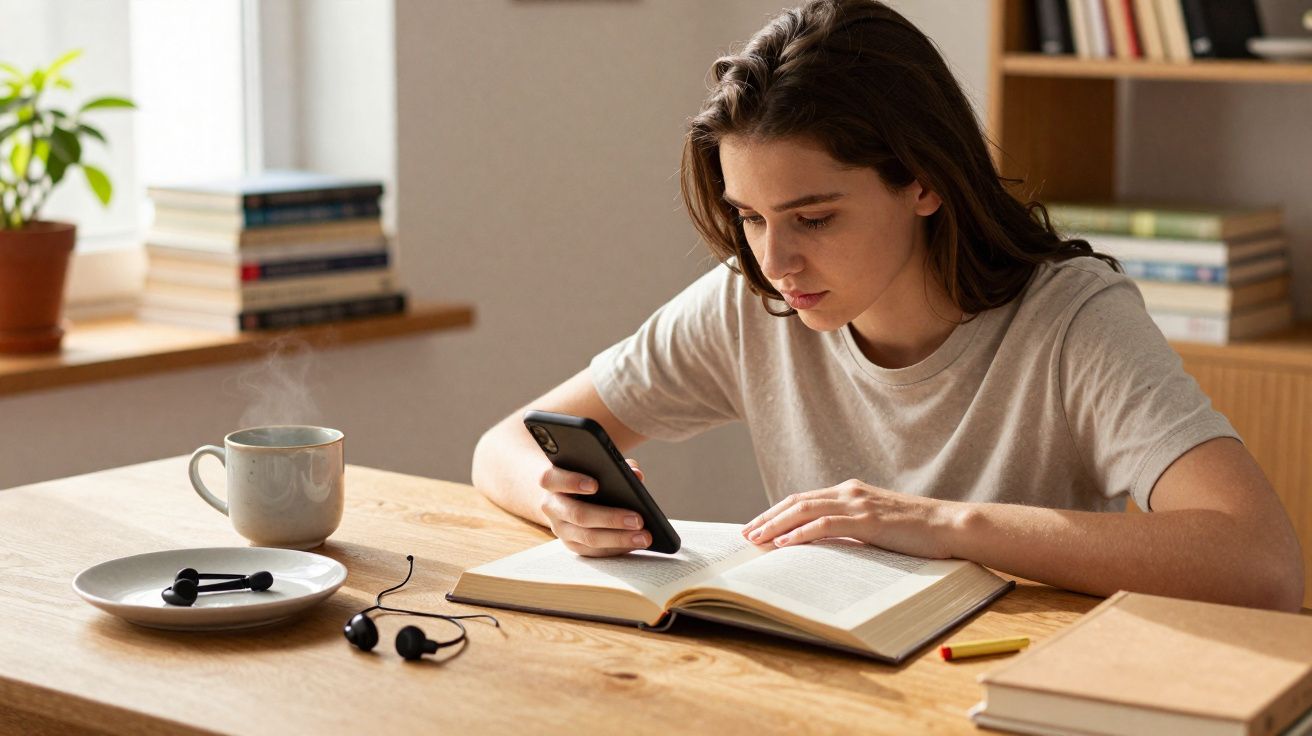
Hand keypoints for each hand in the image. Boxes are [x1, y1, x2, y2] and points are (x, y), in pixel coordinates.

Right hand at [537, 459, 650, 556]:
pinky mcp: (572, 545)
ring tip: (645, 536)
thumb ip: (616, 466)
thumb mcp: (596, 466)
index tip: (595, 485)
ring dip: (619, 538)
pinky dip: (618, 547)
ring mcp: (560, 529)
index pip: (551, 479)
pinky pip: (595, 551)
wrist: (567, 495)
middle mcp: (552, 507)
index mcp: (552, 481)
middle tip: (638, 519)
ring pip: (588, 537)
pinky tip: (636, 542)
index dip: (571, 481)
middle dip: (610, 518)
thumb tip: (636, 474)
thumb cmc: (586, 475)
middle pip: (578, 514)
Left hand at [740, 479, 959, 559]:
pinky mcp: (868, 520)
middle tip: (745, 534)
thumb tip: (824, 544)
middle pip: (797, 502)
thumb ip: (851, 527)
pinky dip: (801, 533)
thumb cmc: (916, 531)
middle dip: (767, 518)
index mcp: (850, 491)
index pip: (803, 500)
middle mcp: (849, 492)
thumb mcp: (876, 525)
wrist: (949, 525)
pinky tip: (785, 543)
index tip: (756, 526)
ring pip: (805, 510)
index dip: (776, 512)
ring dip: (776, 525)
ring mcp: (858, 504)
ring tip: (756, 540)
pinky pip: (826, 525)